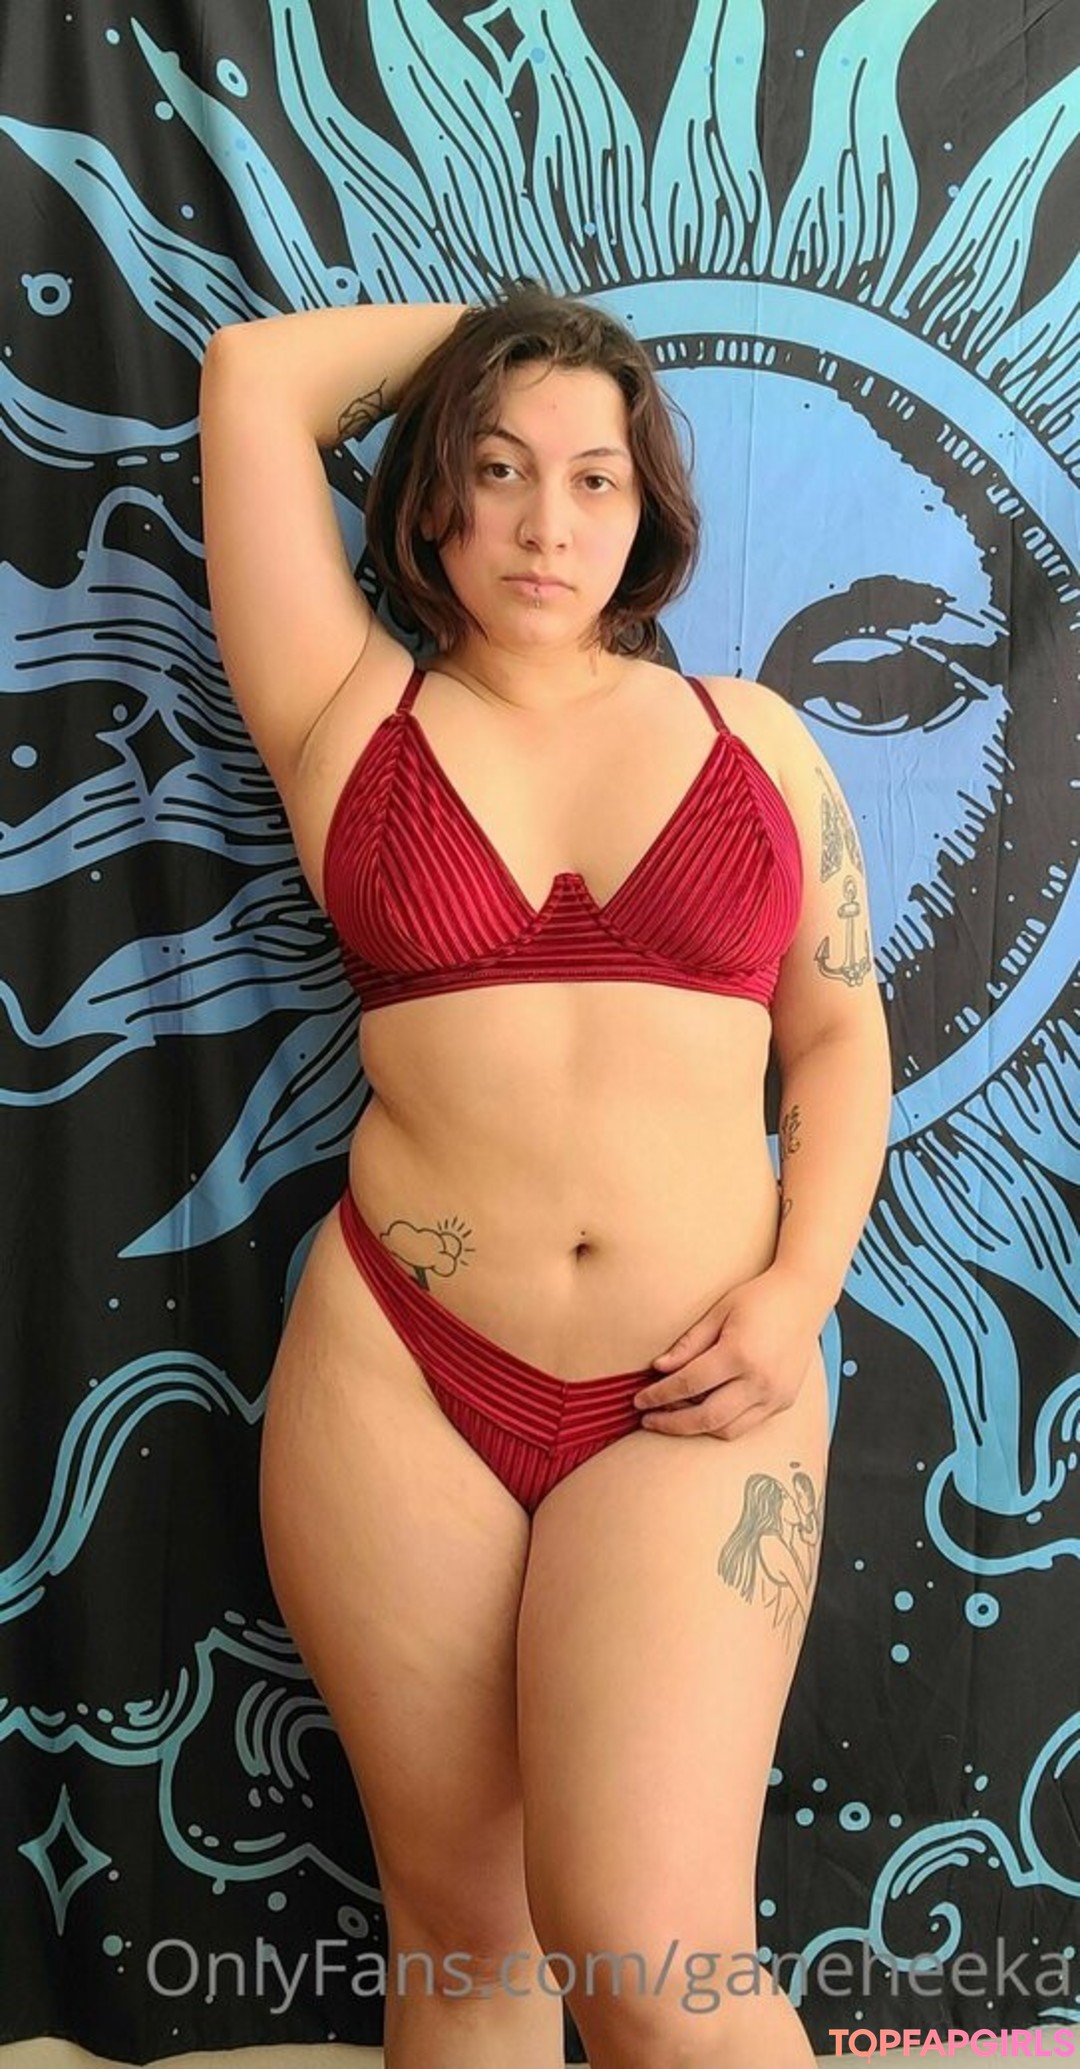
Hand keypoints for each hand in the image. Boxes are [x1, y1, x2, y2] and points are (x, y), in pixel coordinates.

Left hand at [632, 1263, 822, 1441]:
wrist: (804, 1297)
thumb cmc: (760, 1298)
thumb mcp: (718, 1312)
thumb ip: (688, 1344)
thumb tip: (659, 1369)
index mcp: (739, 1354)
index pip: (689, 1385)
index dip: (659, 1395)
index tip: (639, 1400)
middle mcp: (760, 1380)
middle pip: (707, 1418)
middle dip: (672, 1423)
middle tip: (648, 1420)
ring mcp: (775, 1395)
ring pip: (728, 1430)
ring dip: (696, 1428)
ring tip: (673, 1416)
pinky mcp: (784, 1401)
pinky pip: (747, 1424)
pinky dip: (722, 1423)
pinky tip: (703, 1411)